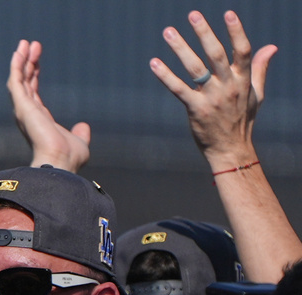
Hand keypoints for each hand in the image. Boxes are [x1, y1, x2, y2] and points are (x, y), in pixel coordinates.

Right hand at [8, 40, 90, 171]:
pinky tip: (20, 52)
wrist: (61, 163)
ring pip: (18, 80)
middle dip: (27, 64)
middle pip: (25, 83)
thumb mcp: (79, 141)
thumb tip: (83, 127)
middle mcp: (28, 115)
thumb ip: (79, 133)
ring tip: (25, 43)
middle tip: (31, 45)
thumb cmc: (69, 158)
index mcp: (38, 121)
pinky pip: (16, 81)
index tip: (37, 59)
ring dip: (21, 61)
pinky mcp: (22, 107)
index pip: (33, 93)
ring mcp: (23, 111)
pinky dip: (17, 66)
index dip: (34, 75)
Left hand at [150, 10, 276, 168]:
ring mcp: (212, 98)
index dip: (236, 31)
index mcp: (243, 80)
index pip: (243, 51)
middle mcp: (228, 86)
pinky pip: (178, 89)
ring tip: (168, 31)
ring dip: (180, 48)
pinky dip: (166, 75)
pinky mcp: (196, 110)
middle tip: (193, 14)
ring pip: (195, 68)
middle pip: (216, 54)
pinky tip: (154, 63)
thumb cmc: (242, 119)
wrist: (231, 149)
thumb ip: (260, 68)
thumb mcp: (256, 93)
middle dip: (205, 33)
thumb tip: (271, 47)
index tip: (228, 13)